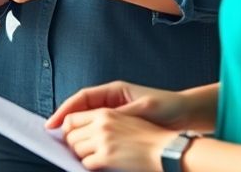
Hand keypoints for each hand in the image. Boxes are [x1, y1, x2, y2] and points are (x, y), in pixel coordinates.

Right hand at [48, 81, 195, 130]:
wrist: (187, 112)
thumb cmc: (168, 106)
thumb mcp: (145, 108)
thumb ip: (124, 113)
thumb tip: (103, 121)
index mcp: (114, 91)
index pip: (82, 98)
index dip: (65, 110)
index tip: (53, 122)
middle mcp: (111, 100)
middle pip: (80, 109)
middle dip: (66, 121)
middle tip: (55, 136)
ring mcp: (115, 112)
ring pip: (87, 120)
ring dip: (76, 131)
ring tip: (65, 144)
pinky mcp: (121, 124)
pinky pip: (99, 130)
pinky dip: (90, 139)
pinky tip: (86, 149)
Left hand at [60, 108, 175, 171]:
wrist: (168, 150)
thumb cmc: (152, 138)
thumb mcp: (127, 120)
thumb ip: (105, 122)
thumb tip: (84, 132)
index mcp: (106, 113)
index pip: (72, 118)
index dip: (67, 129)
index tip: (66, 136)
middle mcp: (101, 124)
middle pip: (71, 135)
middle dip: (74, 145)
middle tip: (83, 152)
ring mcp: (103, 140)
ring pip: (76, 149)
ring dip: (83, 156)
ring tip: (95, 159)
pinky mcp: (107, 156)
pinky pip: (87, 163)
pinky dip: (91, 166)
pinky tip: (101, 167)